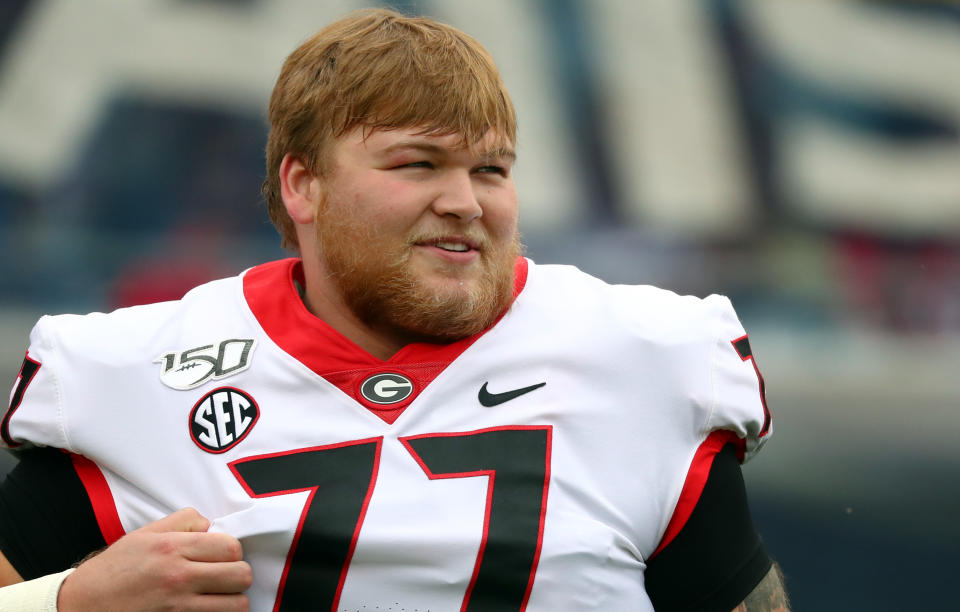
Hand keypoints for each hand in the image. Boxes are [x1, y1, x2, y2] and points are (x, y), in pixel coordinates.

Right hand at [57, 507, 251, 611]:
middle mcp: (179, 577)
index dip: (233, 552)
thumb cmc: (114, 570)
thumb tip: (210, 525)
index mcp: (173, 549)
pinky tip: (206, 609)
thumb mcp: (144, 535)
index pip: (231, 547)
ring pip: (237, 605)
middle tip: (225, 577)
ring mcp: (178, 607)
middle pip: (241, 575)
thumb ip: (182, 522)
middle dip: (238, 576)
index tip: (222, 556)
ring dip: (233, 601)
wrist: (82, 605)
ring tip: (219, 597)